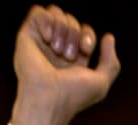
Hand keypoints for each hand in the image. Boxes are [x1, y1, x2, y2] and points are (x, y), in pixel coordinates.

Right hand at [10, 5, 120, 124]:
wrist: (49, 99)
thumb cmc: (73, 96)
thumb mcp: (101, 83)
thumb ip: (111, 62)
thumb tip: (108, 36)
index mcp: (72, 58)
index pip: (83, 30)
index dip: (88, 35)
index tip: (85, 50)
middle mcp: (55, 49)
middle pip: (70, 20)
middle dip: (74, 33)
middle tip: (68, 55)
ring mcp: (40, 42)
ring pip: (55, 13)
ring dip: (62, 28)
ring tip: (57, 50)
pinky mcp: (26, 37)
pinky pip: (38, 11)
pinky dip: (47, 20)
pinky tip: (47, 38)